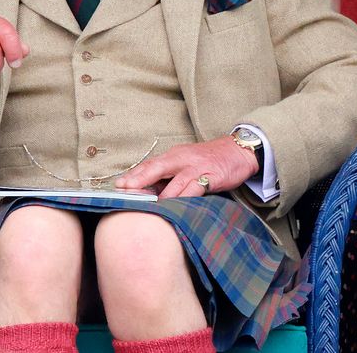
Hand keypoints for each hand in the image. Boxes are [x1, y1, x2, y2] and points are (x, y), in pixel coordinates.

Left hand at [115, 136, 258, 198]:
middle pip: (156, 168)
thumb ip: (168, 176)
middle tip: (125, 189)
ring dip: (161, 195)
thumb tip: (147, 192)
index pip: (149, 164)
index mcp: (173, 156)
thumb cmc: (208, 161)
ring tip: (147, 205)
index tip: (118, 184)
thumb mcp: (184, 164)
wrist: (238, 151)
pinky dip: (185, 197)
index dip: (133, 174)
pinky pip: (196, 188)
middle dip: (139, 179)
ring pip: (175, 181)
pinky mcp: (212, 176)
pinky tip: (176, 206)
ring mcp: (196, 168)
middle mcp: (181, 159)